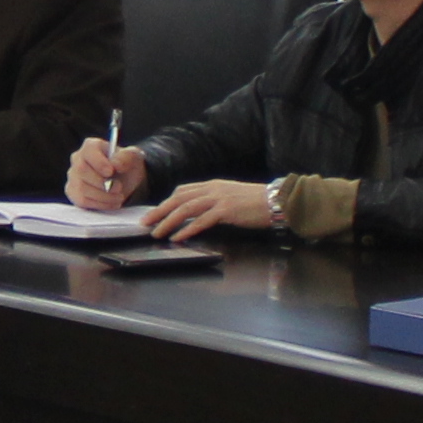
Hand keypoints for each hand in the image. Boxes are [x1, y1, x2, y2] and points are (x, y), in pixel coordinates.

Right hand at [67, 139, 145, 209]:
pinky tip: (111, 202)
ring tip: (119, 196)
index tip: (111, 171)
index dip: (98, 162)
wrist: (125, 181)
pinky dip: (100, 204)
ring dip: (104, 196)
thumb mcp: (133, 157)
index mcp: (91, 146)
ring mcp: (73, 177)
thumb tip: (115, 164)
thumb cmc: (126, 165)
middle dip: (102, 182)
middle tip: (119, 187)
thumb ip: (126, 157)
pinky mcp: (74, 193)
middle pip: (82, 170)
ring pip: (82, 188)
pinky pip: (82, 201)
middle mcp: (78, 159)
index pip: (88, 152)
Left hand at [146, 178, 276, 243]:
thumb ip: (213, 201)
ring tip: (157, 232)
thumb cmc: (256, 202)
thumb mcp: (230, 197)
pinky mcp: (227, 210)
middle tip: (145, 223)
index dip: (166, 202)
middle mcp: (213, 189)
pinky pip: (201, 220)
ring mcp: (219, 199)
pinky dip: (187, 229)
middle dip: (159, 211)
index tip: (155, 212)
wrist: (277, 200)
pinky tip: (178, 237)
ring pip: (186, 209)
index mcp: (213, 185)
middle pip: (178, 198)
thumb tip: (199, 213)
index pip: (182, 190)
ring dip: (168, 221)